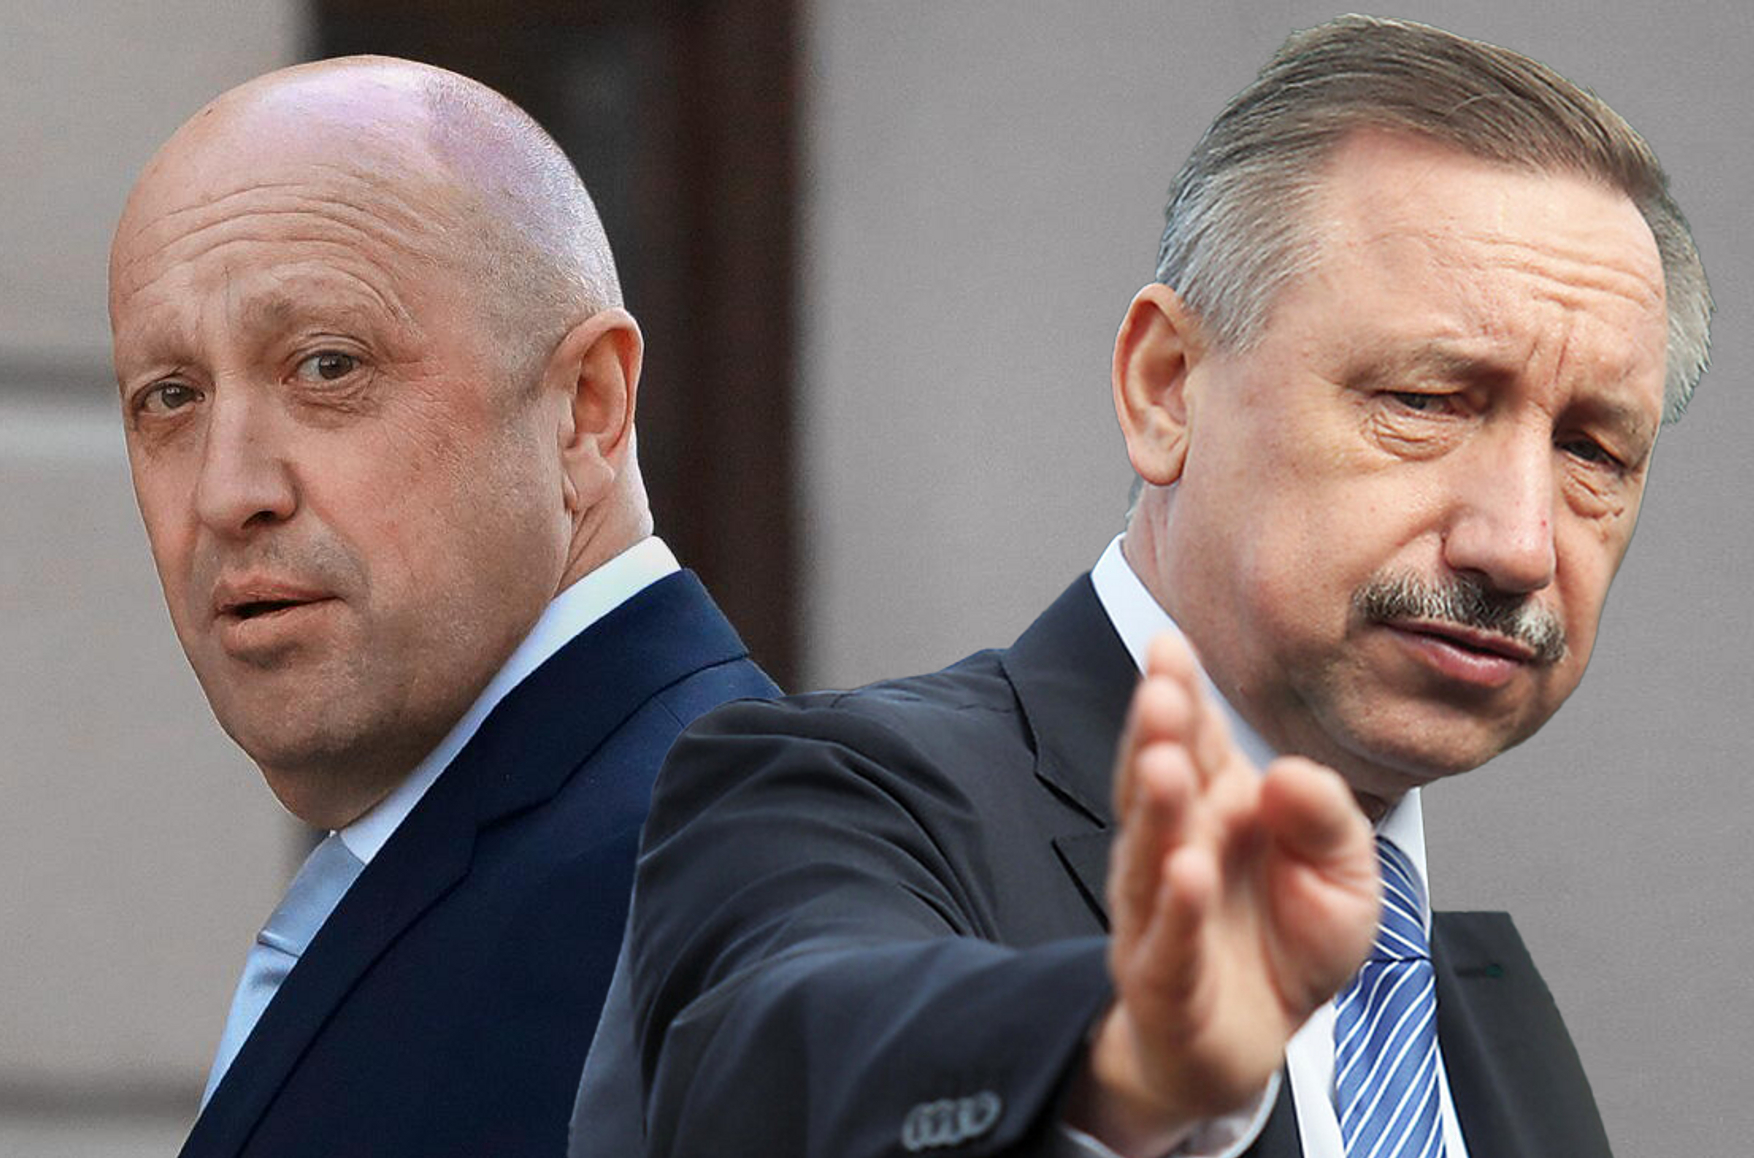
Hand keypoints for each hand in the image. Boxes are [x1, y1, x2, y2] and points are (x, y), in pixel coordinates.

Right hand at [1065, 633, 1378, 1155]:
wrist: (1250, 1045)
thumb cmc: (1288, 944)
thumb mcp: (1344, 873)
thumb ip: (1327, 816)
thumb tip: (1291, 772)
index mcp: (1217, 808)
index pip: (1193, 740)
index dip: (1177, 693)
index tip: (1169, 644)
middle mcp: (1176, 848)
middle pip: (1160, 783)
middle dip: (1158, 735)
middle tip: (1160, 690)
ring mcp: (1160, 913)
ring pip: (1152, 854)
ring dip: (1156, 808)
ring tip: (1165, 762)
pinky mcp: (1164, 981)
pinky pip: (1168, 942)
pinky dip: (1176, 910)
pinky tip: (1186, 871)